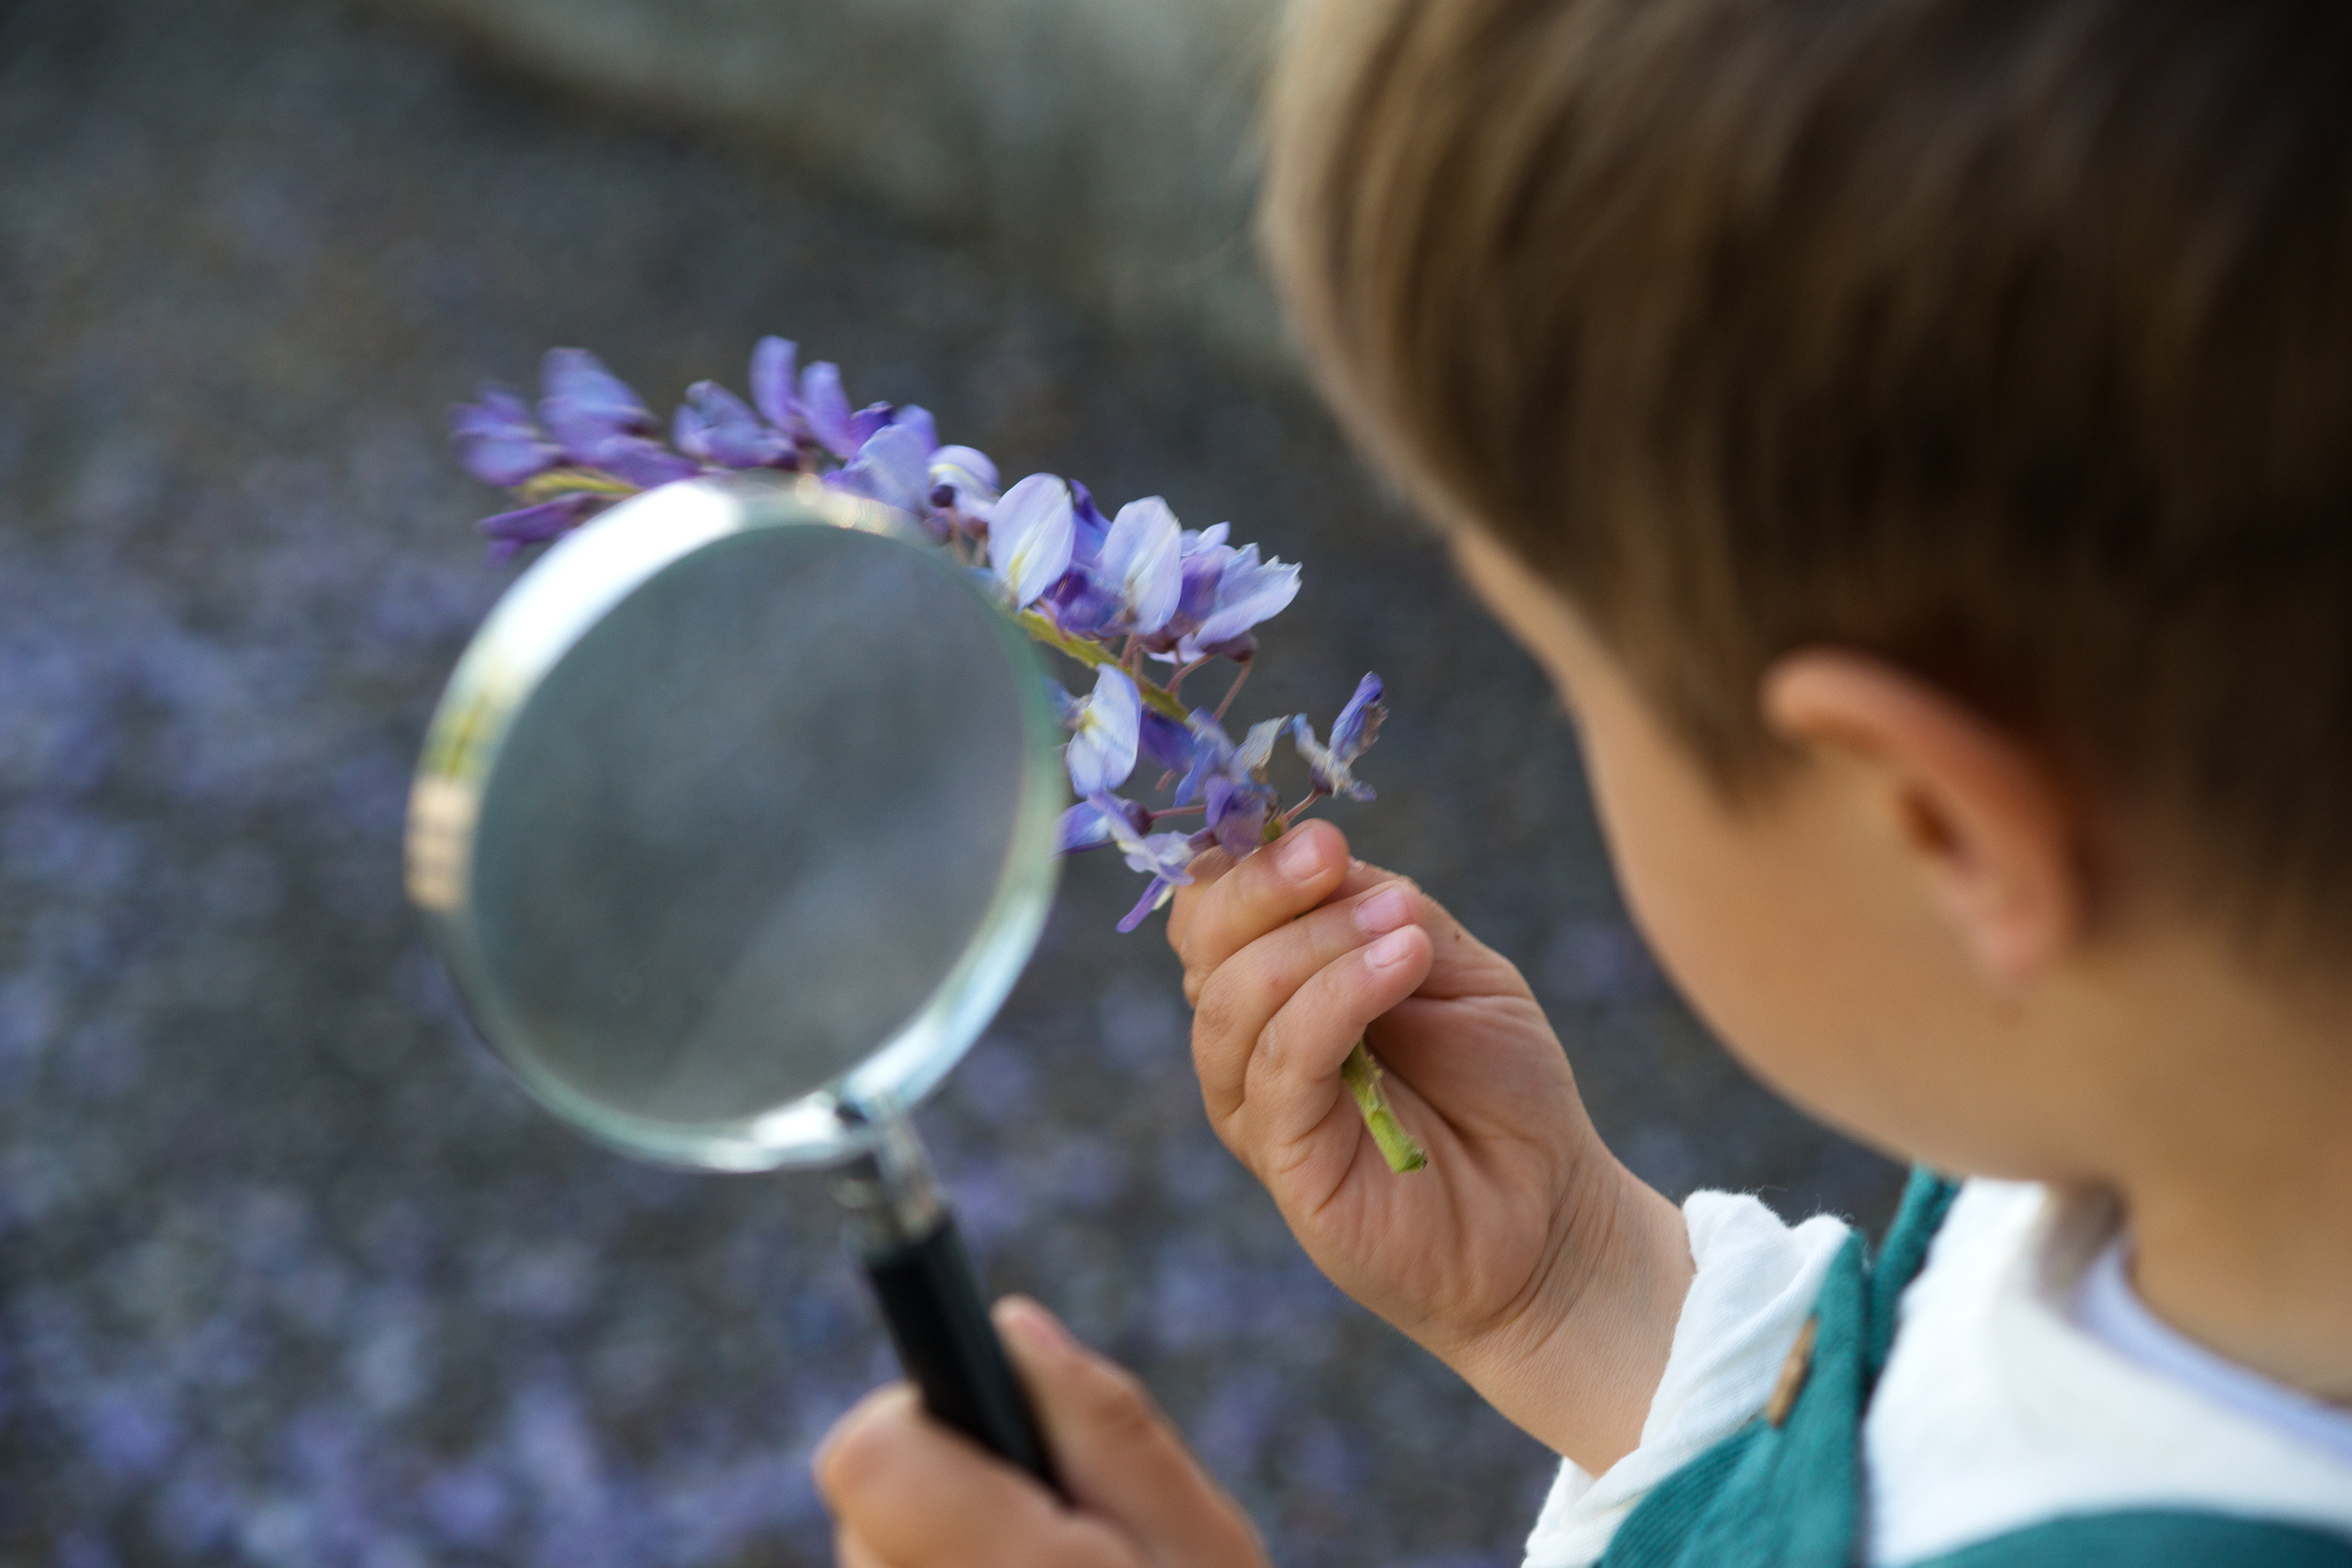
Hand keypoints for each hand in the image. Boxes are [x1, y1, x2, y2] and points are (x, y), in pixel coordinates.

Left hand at [817, 1297, 1267, 1567]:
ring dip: (932, 1562)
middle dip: (937, 1498)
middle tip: (1042, 1542)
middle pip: (860, 1509)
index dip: (919, 1418)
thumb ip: (1106, 1426)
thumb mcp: (1206, 1551)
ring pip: (866, 1567)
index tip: (984, 1431)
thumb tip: (1007, 1324)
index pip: (866, 1454)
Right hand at [1168, 820, 1690, 1468]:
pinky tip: (1403, 962)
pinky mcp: (1282, 1158)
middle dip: (1265, 885)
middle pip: (1202, 940)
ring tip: (1405, 928)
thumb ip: (1381, 908)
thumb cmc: (1502, 1092)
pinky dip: (1336, 997)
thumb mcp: (1452, 966)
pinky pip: (1281, 1060)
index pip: (1213, 905)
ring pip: (1233, 996)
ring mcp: (1256, 1102)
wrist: (1550, 1215)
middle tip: (1334, 855)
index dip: (1250, 860)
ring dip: (1317, 940)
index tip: (1321, 835)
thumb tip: (1324, 854)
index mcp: (1277, 985)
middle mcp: (1249, 1040)